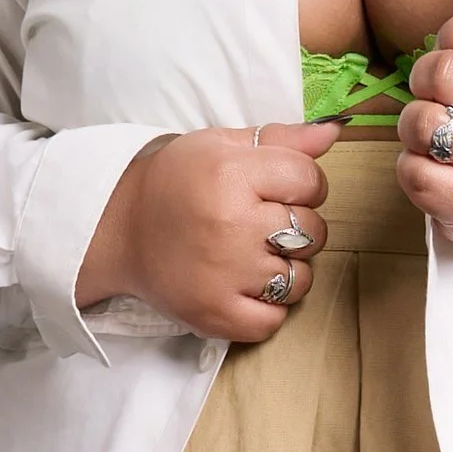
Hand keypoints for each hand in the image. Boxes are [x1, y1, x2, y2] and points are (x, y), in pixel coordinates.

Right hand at [77, 120, 338, 341]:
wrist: (118, 228)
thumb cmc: (174, 182)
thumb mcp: (220, 145)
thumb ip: (281, 139)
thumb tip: (335, 130)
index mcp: (232, 174)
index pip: (311, 181)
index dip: (303, 185)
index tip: (278, 190)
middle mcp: (232, 224)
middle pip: (313, 231)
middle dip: (297, 227)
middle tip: (261, 225)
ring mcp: (225, 274)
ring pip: (300, 279)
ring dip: (287, 270)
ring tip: (254, 257)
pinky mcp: (215, 314)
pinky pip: (274, 321)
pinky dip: (268, 309)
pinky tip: (247, 288)